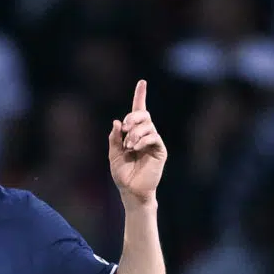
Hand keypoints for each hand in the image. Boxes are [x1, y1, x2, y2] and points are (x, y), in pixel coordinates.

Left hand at [108, 80, 166, 203]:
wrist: (131, 190)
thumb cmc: (122, 174)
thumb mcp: (113, 154)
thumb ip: (114, 138)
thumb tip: (117, 122)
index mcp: (133, 133)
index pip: (138, 111)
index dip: (140, 96)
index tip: (142, 82)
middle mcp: (145, 134)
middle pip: (144, 115)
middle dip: (133, 117)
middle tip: (124, 128)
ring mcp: (154, 142)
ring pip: (148, 125)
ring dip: (135, 133)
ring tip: (128, 146)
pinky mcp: (160, 150)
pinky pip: (154, 137)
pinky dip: (142, 140)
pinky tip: (134, 148)